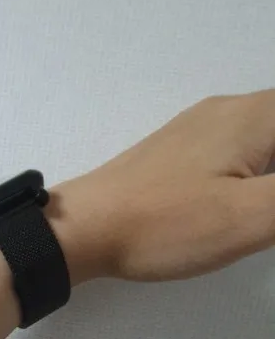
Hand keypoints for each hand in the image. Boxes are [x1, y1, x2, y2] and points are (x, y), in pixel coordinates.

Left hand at [52, 90, 274, 284]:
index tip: (271, 204)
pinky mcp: (184, 152)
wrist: (83, 229)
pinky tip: (255, 202)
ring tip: (262, 213)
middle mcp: (232, 110)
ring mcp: (203, 128)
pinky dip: (263, 169)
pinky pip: (245, 147)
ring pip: (268, 133)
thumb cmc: (164, 225)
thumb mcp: (251, 217)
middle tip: (266, 216)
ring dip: (273, 169)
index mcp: (256, 116)